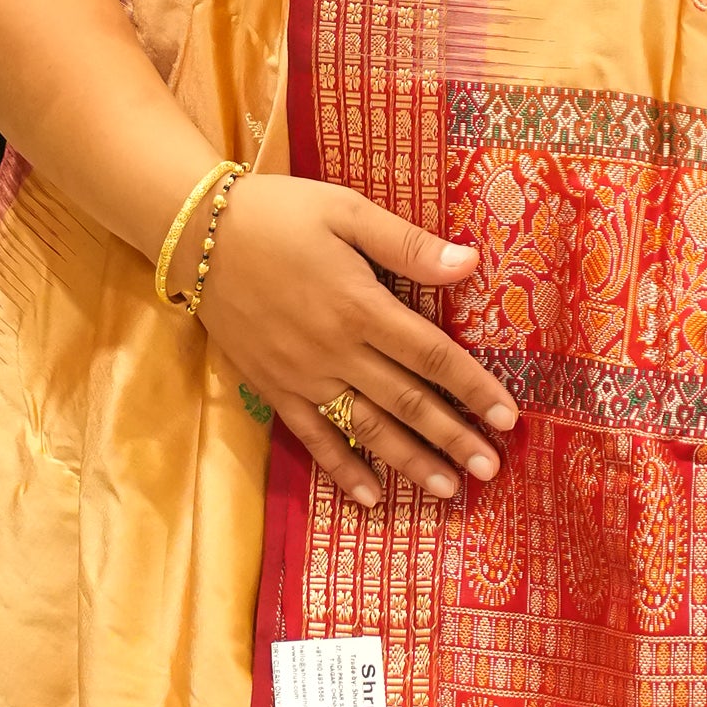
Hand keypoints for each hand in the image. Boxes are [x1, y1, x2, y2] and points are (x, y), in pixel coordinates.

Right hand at [198, 174, 516, 510]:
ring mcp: (302, 374)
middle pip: (406, 401)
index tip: (510, 418)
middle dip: (453, 437)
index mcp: (360, 305)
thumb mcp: (346, 210)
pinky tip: (370, 496)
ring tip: (447, 489)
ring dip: (408, 461)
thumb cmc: (278, 214)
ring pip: (365, 427)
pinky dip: (341, 468)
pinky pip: (313, 436)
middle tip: (492, 469)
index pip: (431, 355)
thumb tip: (470, 262)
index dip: (474, 388)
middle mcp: (335, 349)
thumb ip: (407, 244)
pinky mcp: (273, 387)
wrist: (196, 233)